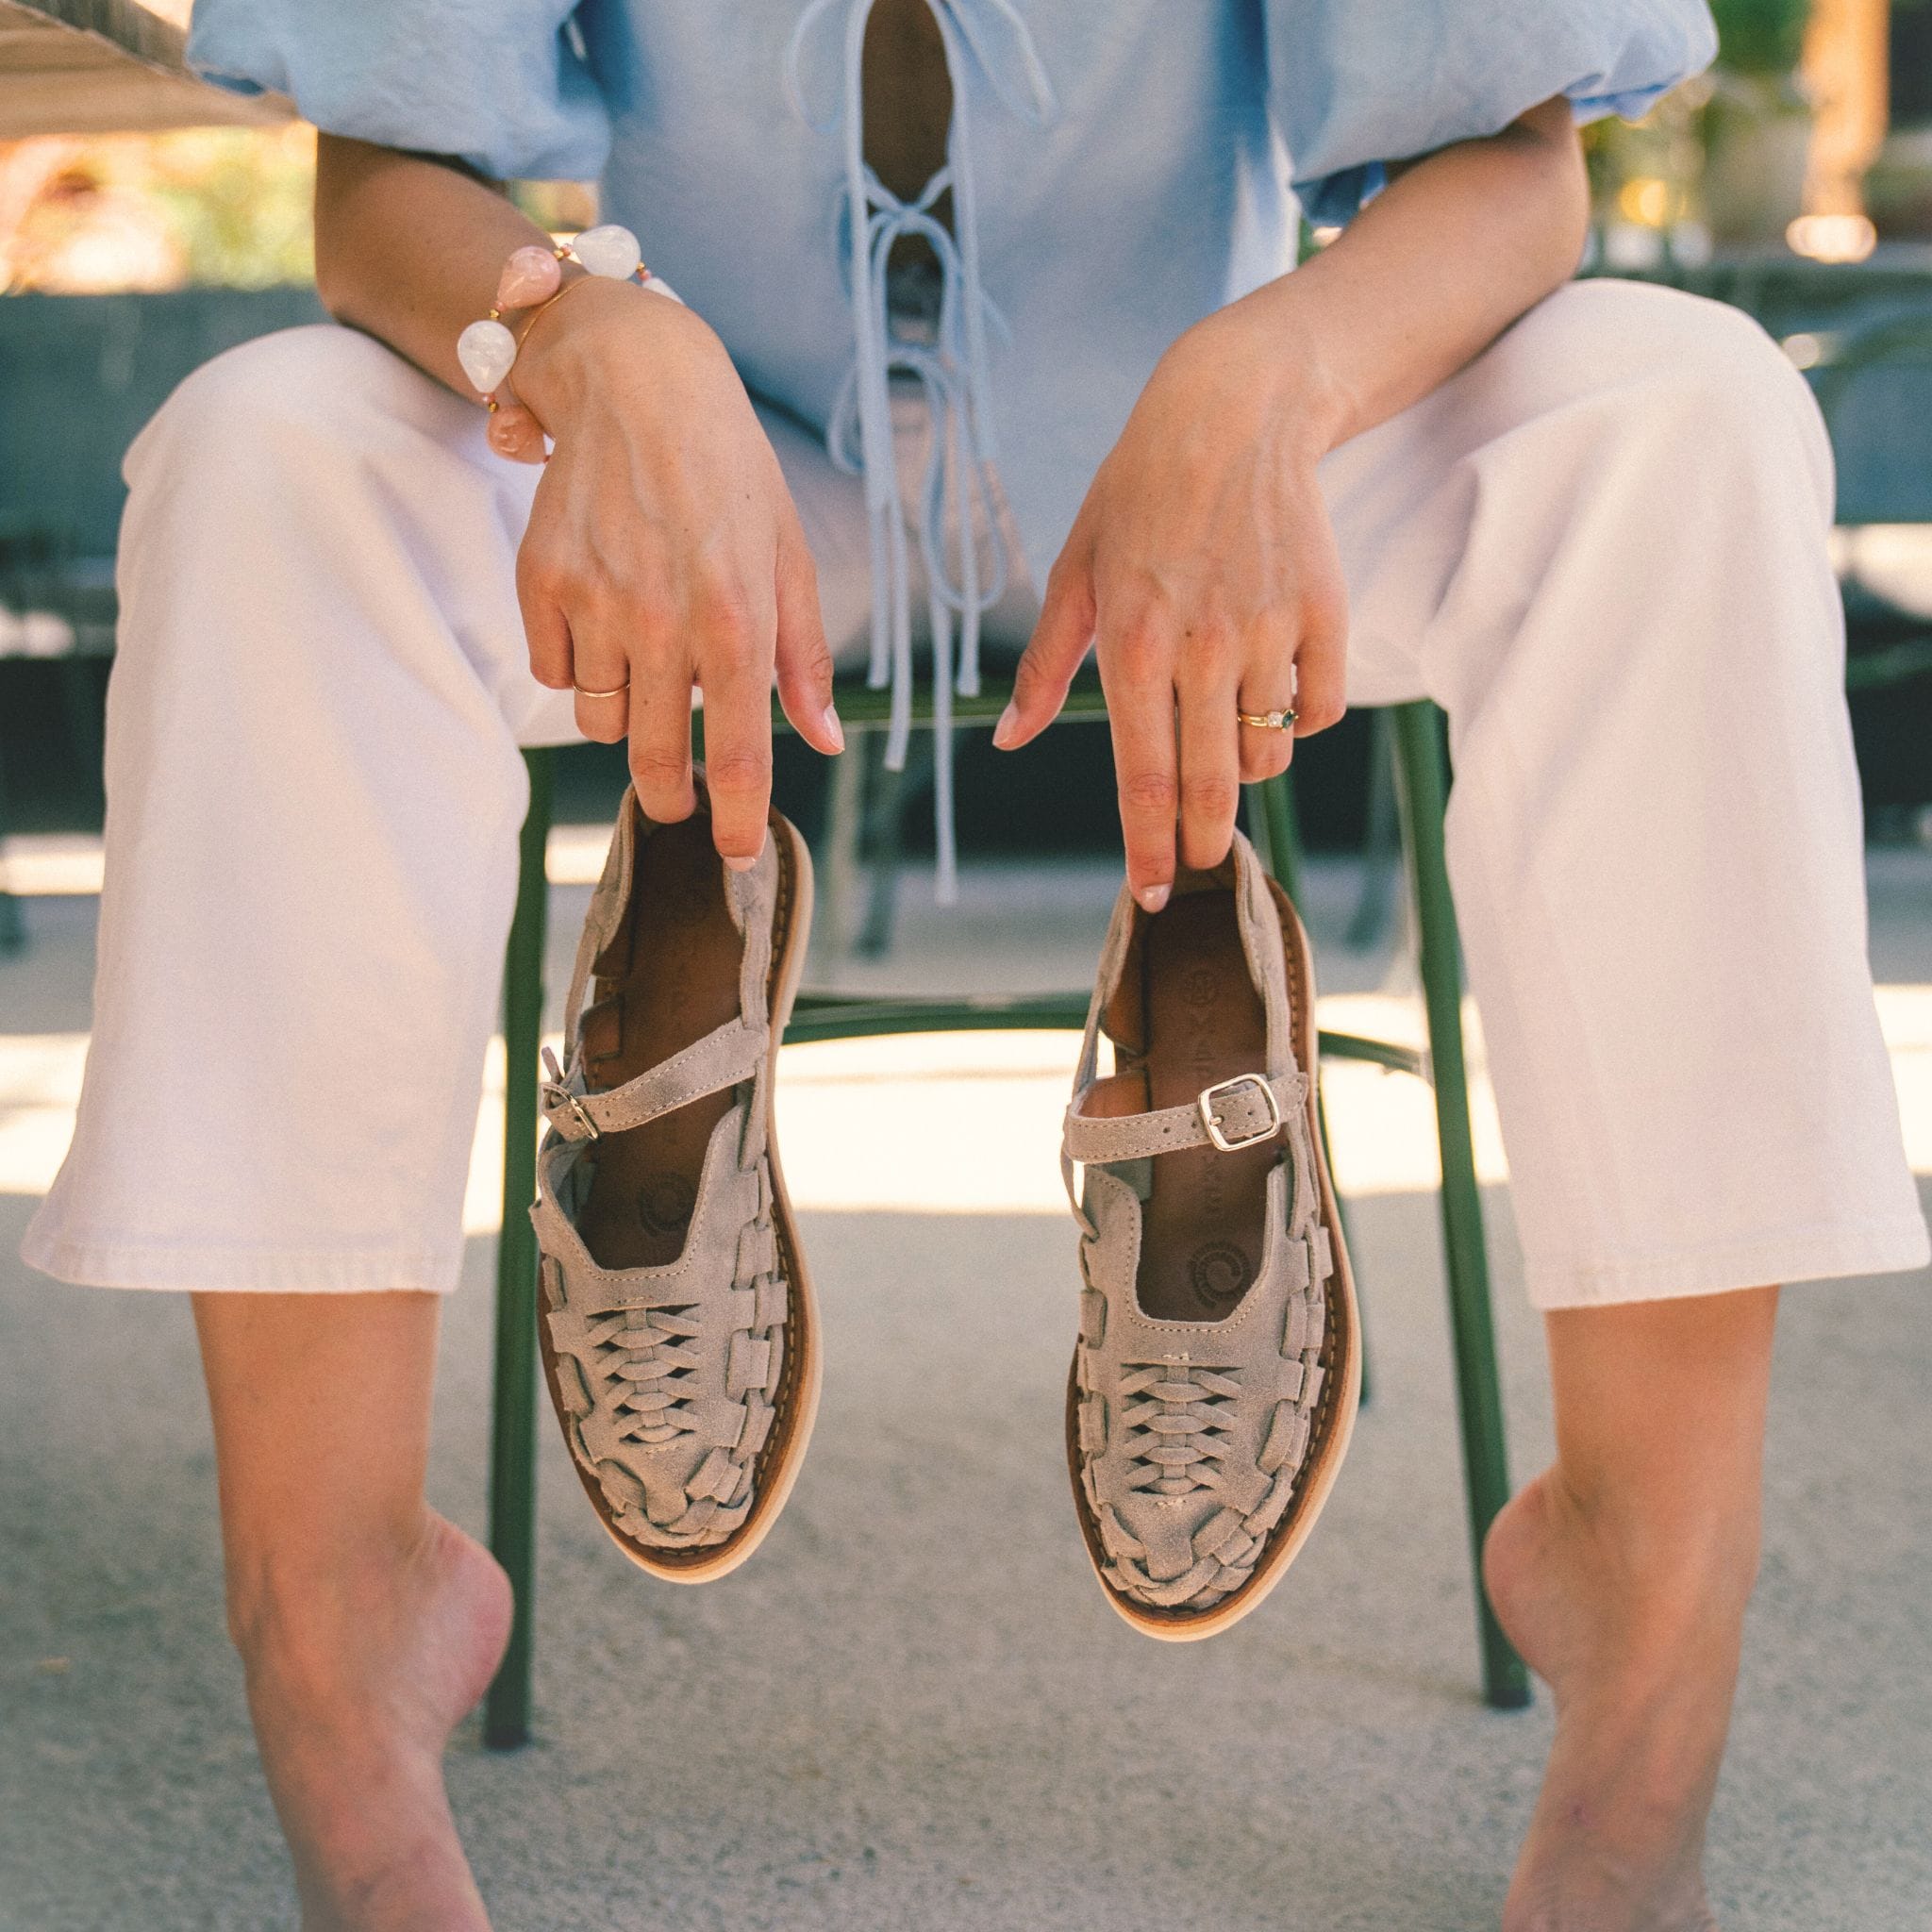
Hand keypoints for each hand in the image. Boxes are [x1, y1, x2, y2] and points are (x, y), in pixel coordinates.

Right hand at [513, 277, 841, 866]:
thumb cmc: (729, 473)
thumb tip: (825, 742)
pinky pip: (554, 671)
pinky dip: (579, 666)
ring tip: (646, 662)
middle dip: (669, 796)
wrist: (636, 382)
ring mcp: (593, 605)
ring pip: (602, 719)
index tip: (737, 853)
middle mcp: (661, 622)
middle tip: (677, 800)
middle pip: (657, 761)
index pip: (739, 754)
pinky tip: (603, 619)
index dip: (738, 819)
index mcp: (736, 621)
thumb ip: (804, 659)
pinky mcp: (540, 584)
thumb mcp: (788, 557)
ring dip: (626, 715)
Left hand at [996, 298, 1347, 906]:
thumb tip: (1008, 739)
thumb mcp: (1074, 573)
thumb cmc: (1137, 495)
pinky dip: (1299, 722)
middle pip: (1209, 784)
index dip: (1147, 848)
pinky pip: (1318, 708)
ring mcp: (1269, 630)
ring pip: (1267, 752)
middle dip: (1201, 841)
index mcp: (1131, 643)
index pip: (1141, 775)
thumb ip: (1046, 669)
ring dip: (1246, 770)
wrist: (1234, 414)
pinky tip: (1274, 701)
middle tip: (1198, 862)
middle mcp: (1202, 645)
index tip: (1153, 897)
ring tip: (1226, 743)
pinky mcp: (1324, 612)